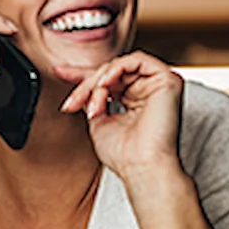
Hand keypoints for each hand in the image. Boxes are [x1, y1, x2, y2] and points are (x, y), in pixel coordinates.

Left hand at [56, 52, 184, 182]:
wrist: (141, 168)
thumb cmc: (125, 156)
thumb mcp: (99, 123)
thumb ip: (93, 102)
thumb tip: (82, 89)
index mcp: (136, 101)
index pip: (109, 80)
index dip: (83, 75)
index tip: (59, 72)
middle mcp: (148, 91)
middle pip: (111, 72)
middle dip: (86, 84)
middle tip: (73, 102)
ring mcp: (159, 85)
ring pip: (119, 65)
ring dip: (99, 81)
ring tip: (94, 104)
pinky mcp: (168, 80)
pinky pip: (137, 60)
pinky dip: (115, 69)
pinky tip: (104, 84)